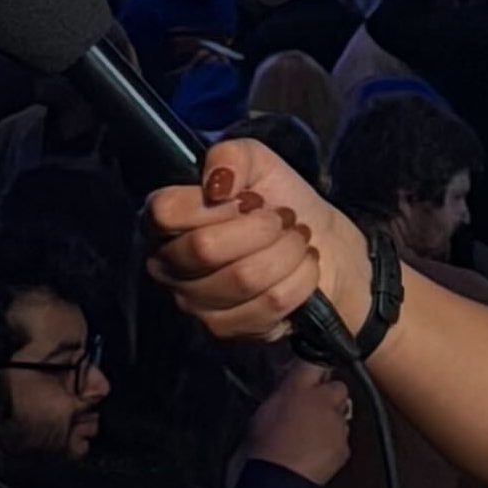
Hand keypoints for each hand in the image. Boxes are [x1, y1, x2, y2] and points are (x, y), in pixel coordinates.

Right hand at [143, 139, 363, 345]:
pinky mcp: (227, 330)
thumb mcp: (257, 162)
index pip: (166, 212)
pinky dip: (300, 277)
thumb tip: (217, 184)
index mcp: (164, 222)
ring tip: (297, 240)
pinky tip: (304, 266)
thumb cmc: (279, 201)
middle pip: (205, 248)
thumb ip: (231, 156)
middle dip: (260, 227)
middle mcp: (166, 266)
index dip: (214, 203)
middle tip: (282, 219)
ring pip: (244, 277)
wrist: (323, 246)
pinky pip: (270, 303)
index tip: (249, 198)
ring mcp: (194, 303)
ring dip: (286, 251)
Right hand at [244, 362, 353, 485]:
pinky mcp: (344, 445)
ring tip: (312, 431)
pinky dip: (333, 440)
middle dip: (329, 393)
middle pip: (338, 385)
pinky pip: (342, 436)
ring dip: (331, 417)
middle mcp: (323, 401)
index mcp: (299, 387)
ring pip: (342, 411)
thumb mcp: (264, 409)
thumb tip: (288, 381)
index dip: (314, 365)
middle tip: (314, 403)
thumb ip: (282, 391)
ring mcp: (337, 424)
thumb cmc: (265, 445)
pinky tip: (317, 448)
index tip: (311, 371)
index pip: (315, 361)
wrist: (280, 479)